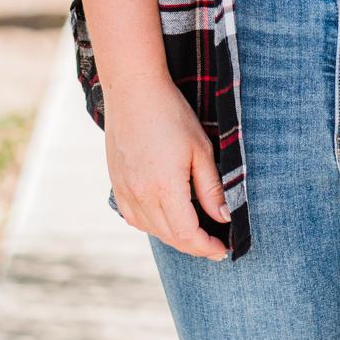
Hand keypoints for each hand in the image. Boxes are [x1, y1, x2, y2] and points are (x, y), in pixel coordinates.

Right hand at [104, 74, 229, 259]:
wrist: (133, 90)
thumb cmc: (172, 114)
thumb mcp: (201, 149)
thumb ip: (211, 188)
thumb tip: (224, 218)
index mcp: (164, 188)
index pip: (187, 234)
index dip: (206, 247)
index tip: (222, 249)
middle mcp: (141, 195)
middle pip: (170, 237)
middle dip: (194, 245)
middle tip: (214, 245)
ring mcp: (124, 190)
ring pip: (151, 230)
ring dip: (174, 236)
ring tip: (194, 232)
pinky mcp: (116, 183)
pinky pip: (133, 218)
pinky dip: (152, 225)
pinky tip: (165, 217)